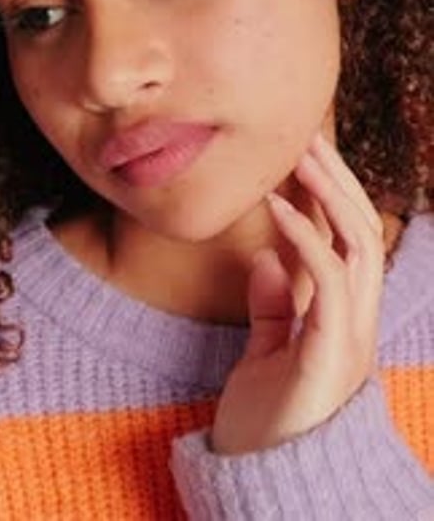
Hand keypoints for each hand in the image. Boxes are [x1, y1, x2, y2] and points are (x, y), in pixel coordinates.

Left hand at [211, 131, 384, 454]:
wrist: (260, 485)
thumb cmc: (263, 422)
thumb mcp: (266, 354)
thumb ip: (274, 308)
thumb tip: (268, 256)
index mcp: (343, 320)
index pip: (347, 243)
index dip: (331, 197)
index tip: (303, 156)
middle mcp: (356, 323)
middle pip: (361, 232)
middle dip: (337, 181)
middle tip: (306, 136)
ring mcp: (349, 339)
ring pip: (358, 246)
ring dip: (330, 195)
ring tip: (300, 154)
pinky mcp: (327, 356)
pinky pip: (328, 283)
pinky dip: (306, 238)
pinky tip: (280, 209)